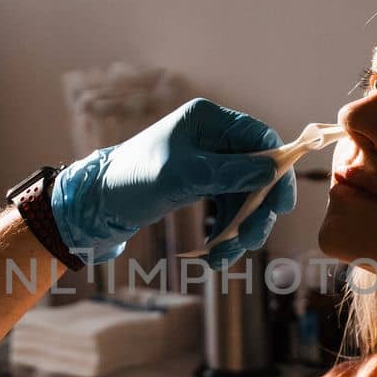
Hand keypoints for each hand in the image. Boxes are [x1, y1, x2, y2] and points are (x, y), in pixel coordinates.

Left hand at [50, 98, 297, 266]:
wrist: (95, 205)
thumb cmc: (131, 179)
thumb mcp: (181, 175)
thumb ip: (227, 172)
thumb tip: (272, 171)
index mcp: (207, 120)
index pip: (258, 138)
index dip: (276, 169)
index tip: (281, 204)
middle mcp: (212, 138)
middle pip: (257, 172)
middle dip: (257, 209)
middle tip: (251, 238)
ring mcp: (208, 163)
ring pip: (245, 196)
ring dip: (241, 228)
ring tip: (225, 255)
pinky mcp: (201, 186)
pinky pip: (227, 209)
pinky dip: (226, 232)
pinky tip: (215, 254)